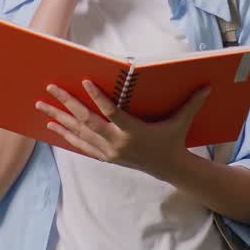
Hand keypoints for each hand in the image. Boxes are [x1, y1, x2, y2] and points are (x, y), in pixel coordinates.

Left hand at [37, 80, 210, 179]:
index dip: (97, 97)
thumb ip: (192, 103)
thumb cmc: (173, 139)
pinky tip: (51, 126)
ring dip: (59, 118)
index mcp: (133, 132)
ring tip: (41, 105)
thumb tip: (207, 85)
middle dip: (67, 104)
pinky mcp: (104, 156)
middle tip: (51, 88)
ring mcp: (108, 151)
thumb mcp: (182, 122)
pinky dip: (65, 135)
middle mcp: (117, 143)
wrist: (167, 168)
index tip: (83, 81)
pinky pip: (79, 145)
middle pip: (87, 121)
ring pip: (78, 133)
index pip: (111, 112)